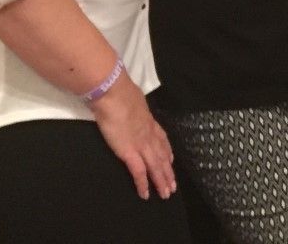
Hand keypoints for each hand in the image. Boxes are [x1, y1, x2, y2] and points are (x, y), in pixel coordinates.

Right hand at [89, 74, 177, 200]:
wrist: (113, 94)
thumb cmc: (120, 93)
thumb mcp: (133, 99)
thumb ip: (134, 106)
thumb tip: (130, 104)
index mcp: (149, 121)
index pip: (162, 139)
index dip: (167, 151)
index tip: (172, 159)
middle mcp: (149, 134)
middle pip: (163, 156)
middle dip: (168, 171)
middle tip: (173, 185)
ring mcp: (141, 144)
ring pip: (156, 166)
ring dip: (162, 181)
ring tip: (166, 193)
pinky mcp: (129, 152)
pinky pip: (139, 172)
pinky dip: (143, 184)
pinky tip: (145, 194)